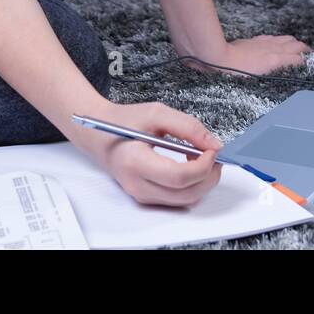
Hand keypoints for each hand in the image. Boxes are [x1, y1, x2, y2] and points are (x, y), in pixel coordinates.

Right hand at [71, 101, 224, 206]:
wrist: (99, 135)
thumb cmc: (124, 122)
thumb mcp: (156, 113)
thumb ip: (187, 126)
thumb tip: (214, 144)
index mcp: (135, 162)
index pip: (179, 176)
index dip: (203, 165)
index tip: (212, 148)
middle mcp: (137, 185)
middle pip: (186, 194)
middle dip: (209, 176)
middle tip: (214, 154)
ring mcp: (141, 195)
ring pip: (185, 200)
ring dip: (202, 181)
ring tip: (201, 157)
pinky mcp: (146, 198)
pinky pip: (178, 199)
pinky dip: (192, 185)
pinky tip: (189, 165)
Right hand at [179, 34, 312, 76]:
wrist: (217, 59)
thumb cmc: (220, 58)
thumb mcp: (234, 51)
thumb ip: (241, 51)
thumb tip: (237, 54)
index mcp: (257, 44)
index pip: (278, 41)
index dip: (288, 44)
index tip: (294, 48)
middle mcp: (266, 44)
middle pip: (289, 42)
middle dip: (299, 47)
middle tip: (307, 52)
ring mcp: (272, 51)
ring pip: (295, 47)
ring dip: (303, 52)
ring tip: (309, 57)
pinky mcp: (274, 59)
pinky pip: (295, 59)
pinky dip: (302, 61)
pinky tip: (307, 64)